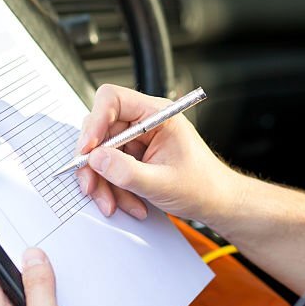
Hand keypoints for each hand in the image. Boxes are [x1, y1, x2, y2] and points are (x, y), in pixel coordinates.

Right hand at [76, 84, 237, 223]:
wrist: (217, 203)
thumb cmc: (203, 186)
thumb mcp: (162, 183)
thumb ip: (126, 171)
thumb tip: (96, 159)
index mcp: (157, 114)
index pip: (112, 100)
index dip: (94, 123)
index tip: (87, 150)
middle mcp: (144, 123)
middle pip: (100, 132)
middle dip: (95, 164)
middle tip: (92, 186)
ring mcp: (137, 141)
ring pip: (102, 155)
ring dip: (105, 184)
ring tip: (117, 204)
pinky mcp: (133, 158)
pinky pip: (111, 170)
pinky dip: (114, 189)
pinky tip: (129, 203)